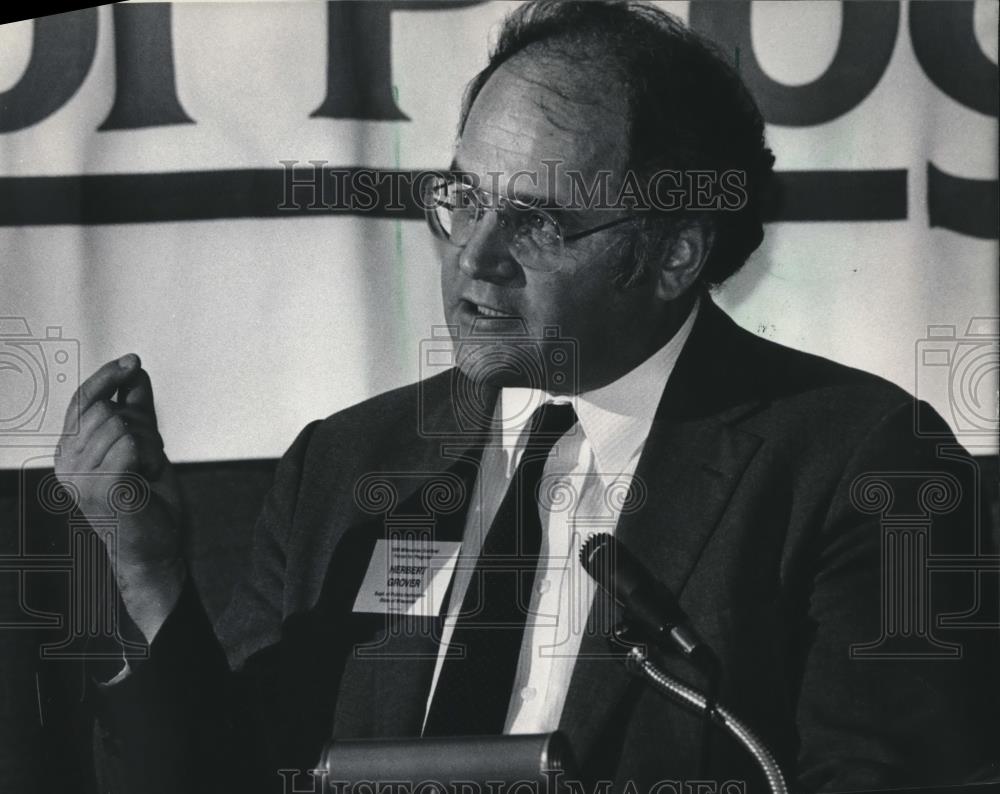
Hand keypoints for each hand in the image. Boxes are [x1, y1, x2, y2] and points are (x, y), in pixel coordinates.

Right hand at [54, 354, 184, 639]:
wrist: (155, 550)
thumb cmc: (147, 503)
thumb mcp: (142, 446)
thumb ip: (135, 409)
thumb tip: (135, 372)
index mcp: (69, 453)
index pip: (83, 402)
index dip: (107, 377)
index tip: (133, 360)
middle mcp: (66, 464)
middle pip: (108, 409)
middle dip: (141, 426)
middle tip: (148, 458)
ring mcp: (80, 476)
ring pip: (123, 424)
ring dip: (149, 444)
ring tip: (146, 473)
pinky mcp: (101, 486)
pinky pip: (131, 442)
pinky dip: (151, 456)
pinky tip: (148, 478)